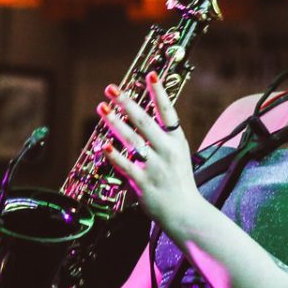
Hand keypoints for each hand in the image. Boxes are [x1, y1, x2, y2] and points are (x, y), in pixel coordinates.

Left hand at [99, 72, 203, 227]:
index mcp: (177, 141)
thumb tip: (144, 116)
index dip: (159, 93)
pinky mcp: (143, 182)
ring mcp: (155, 167)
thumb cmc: (179, 182)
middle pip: (144, 121)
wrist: (185, 212)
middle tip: (112, 89)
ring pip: (132, 140)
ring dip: (115, 122)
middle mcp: (167, 151)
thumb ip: (163, 136)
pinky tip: (104, 145)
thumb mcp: (179, 154)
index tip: (150, 75)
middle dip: (127, 102)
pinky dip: (115, 156)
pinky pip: (126, 166)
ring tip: (102, 108)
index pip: (168, 112)